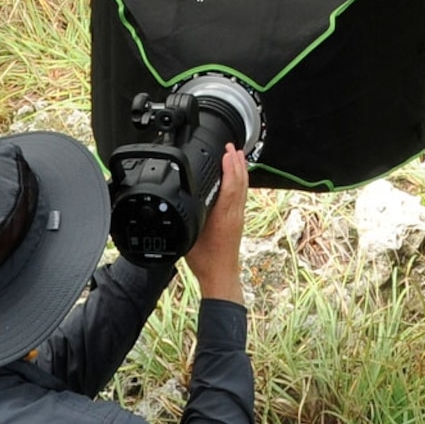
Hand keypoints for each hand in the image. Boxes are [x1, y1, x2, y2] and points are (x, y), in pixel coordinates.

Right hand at [182, 149, 247, 304]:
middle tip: (231, 147)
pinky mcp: (238, 220)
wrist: (221, 276)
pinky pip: (242, 195)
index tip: (226, 152)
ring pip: (243, 188)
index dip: (229, 167)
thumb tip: (181, 202)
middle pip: (240, 183)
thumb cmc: (206, 261)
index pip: (230, 186)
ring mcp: (238, 217)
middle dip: (236, 162)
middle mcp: (234, 214)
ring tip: (237, 155)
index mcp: (223, 217)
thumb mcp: (191, 236)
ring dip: (240, 170)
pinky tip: (236, 178)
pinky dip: (240, 181)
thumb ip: (189, 218)